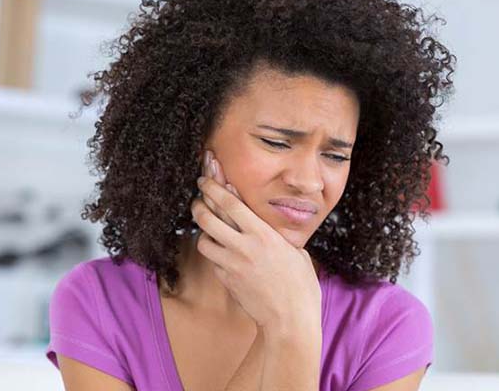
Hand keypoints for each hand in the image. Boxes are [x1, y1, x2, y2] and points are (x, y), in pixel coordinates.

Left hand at [191, 164, 321, 336]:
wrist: (290, 319)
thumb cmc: (300, 285)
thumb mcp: (294, 251)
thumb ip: (275, 235)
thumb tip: (262, 221)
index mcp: (263, 234)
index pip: (231, 203)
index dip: (214, 186)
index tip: (206, 177)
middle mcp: (244, 247)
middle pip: (207, 218)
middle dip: (199, 204)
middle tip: (198, 199)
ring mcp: (232, 265)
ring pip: (203, 240)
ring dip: (204, 232)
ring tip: (208, 228)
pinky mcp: (226, 280)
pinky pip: (213, 262)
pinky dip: (216, 255)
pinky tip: (224, 254)